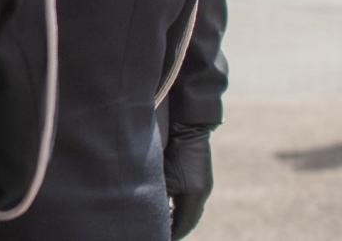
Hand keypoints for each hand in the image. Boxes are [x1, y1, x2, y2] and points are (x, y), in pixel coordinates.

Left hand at [163, 123, 213, 238]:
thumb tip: (152, 211)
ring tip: (163, 223)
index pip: (183, 224)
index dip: (172, 232)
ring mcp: (202, 184)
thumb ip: (158, 193)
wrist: (188, 126)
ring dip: (177, 217)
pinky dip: (179, 206)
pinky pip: (190, 199)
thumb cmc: (172, 148)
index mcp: (193, 195)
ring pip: (190, 209)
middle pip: (188, 219)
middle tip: (161, 233)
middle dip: (174, 227)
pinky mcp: (200, 177)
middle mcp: (201, 192)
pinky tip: (168, 206)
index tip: (161, 237)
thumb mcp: (162, 173)